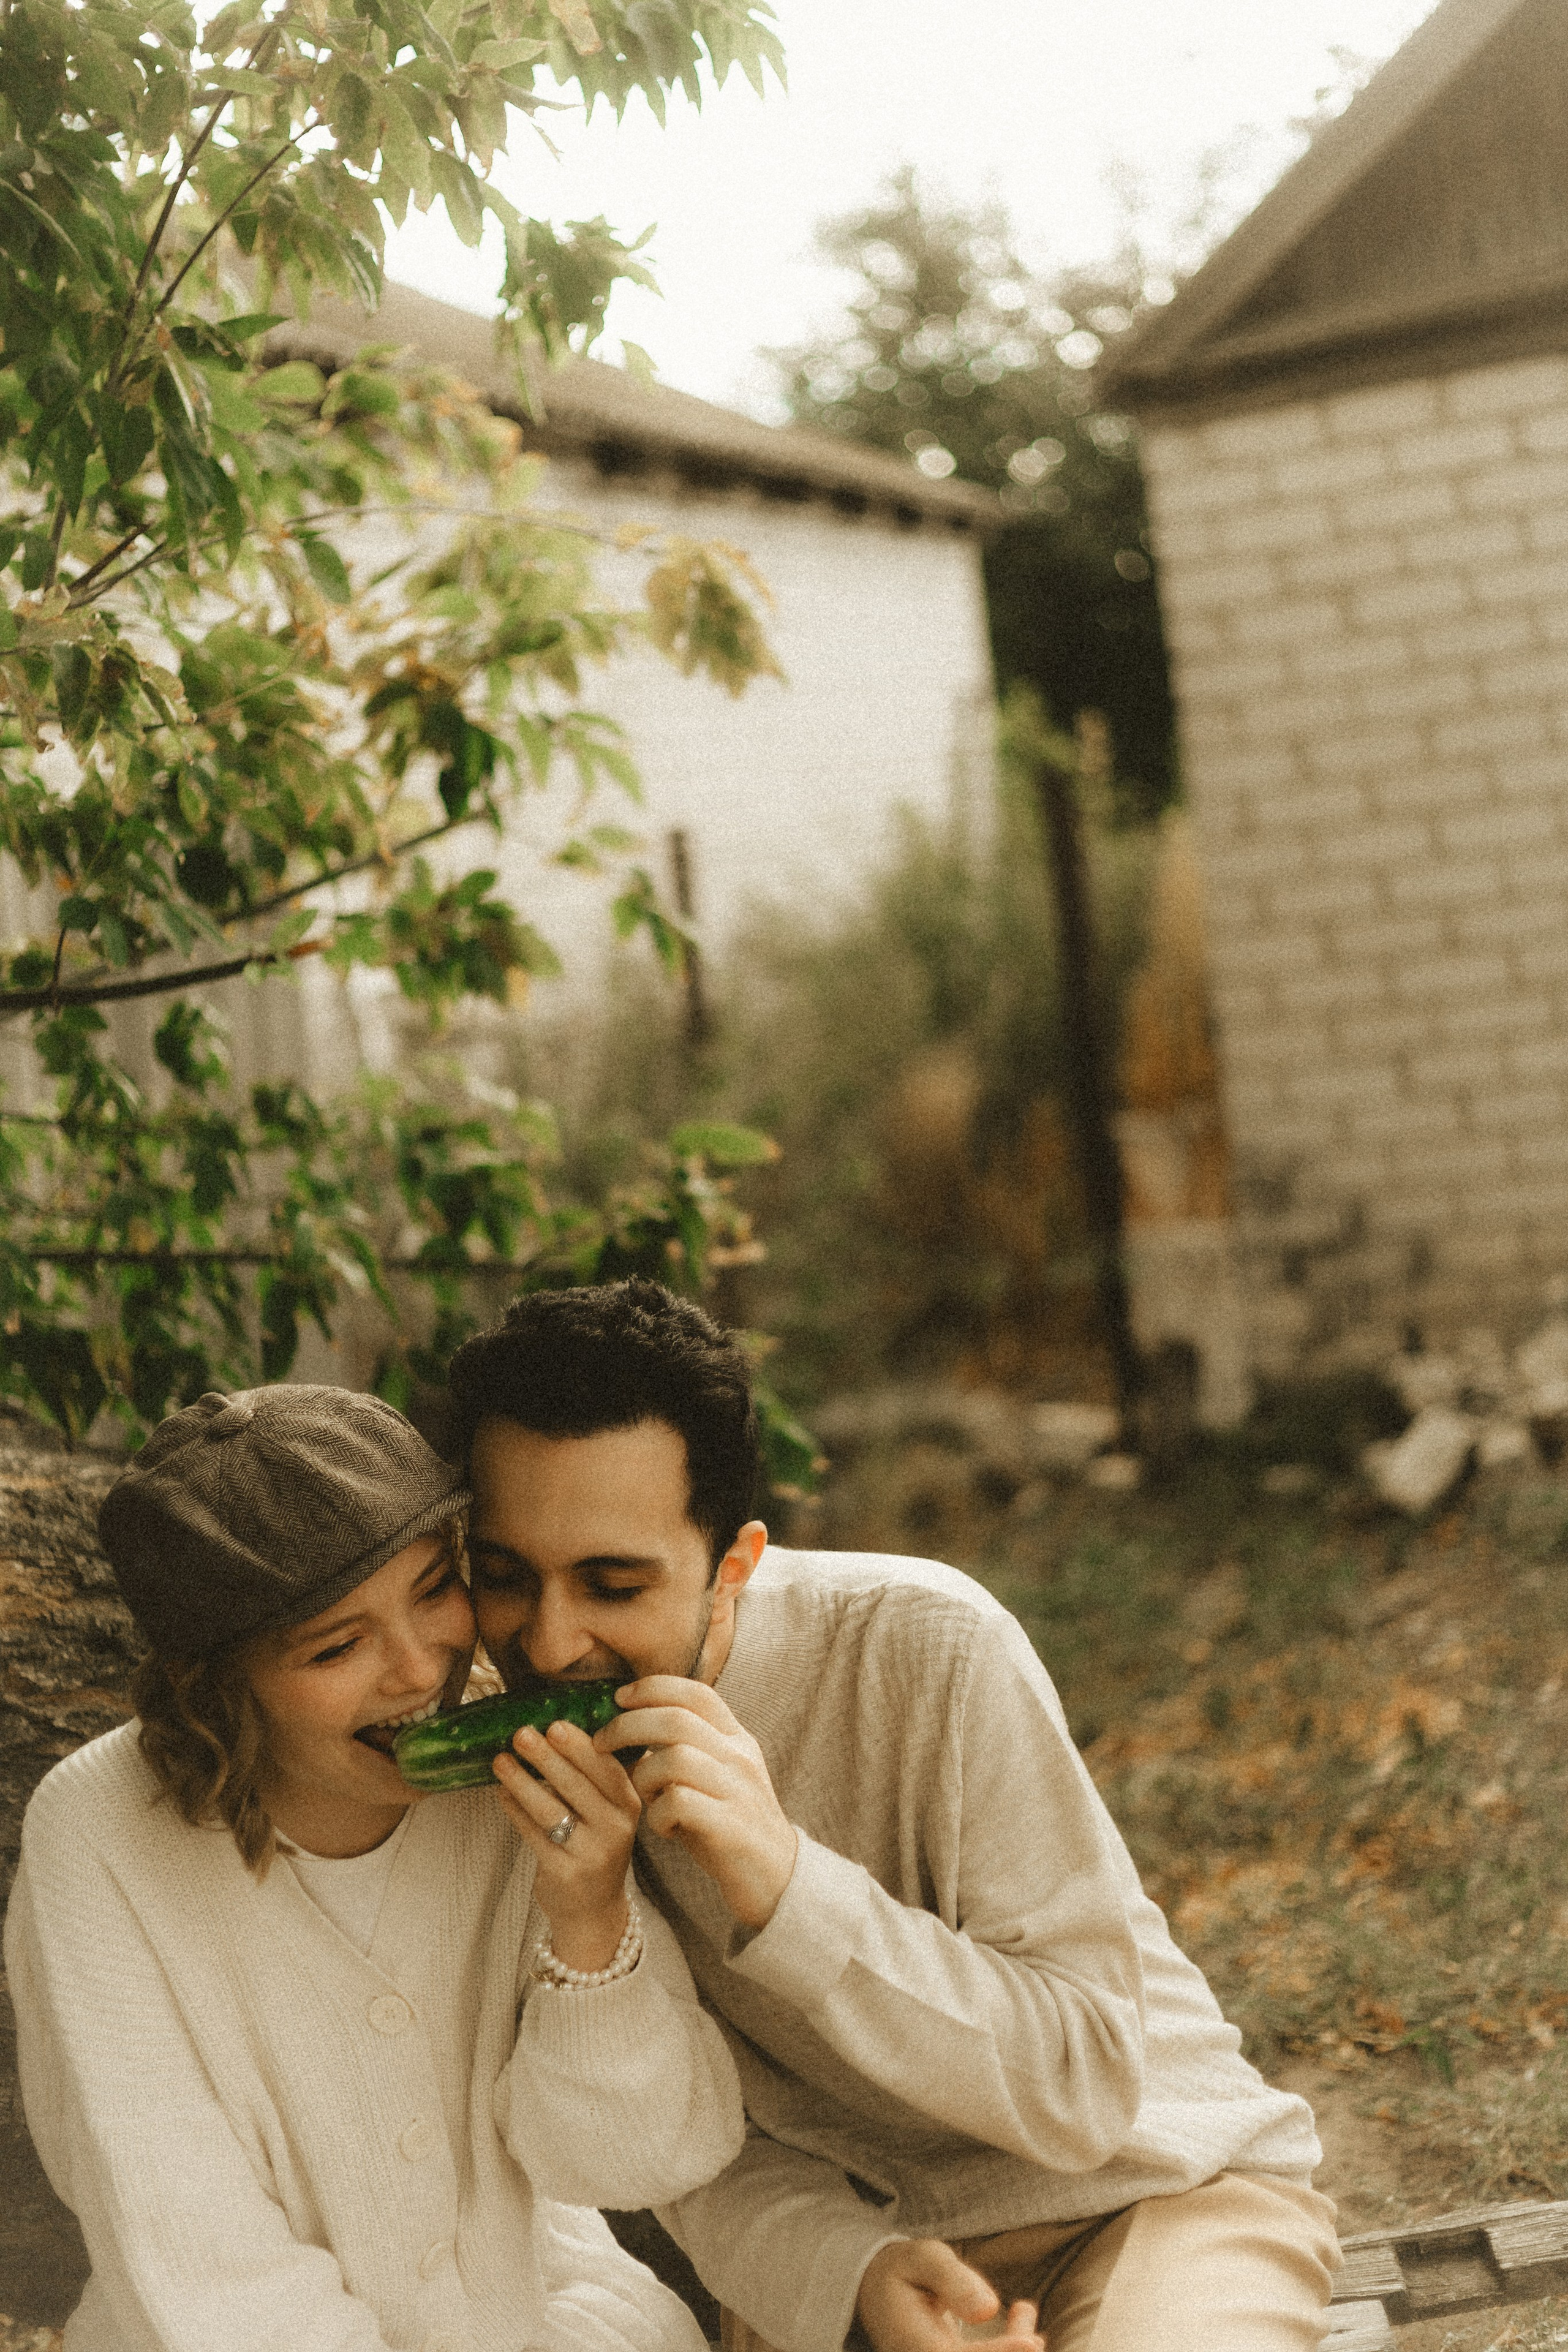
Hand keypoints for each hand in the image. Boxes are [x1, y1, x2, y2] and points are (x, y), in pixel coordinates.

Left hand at [492, 1719, 640, 1971]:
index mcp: (630, 1805)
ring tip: (500, 1760)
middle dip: (546, 1757)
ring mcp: (592, 1853)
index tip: (554, 1723)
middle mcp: (616, 1828)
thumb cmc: (595, 1846)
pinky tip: (502, 1793)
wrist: (594, 1910)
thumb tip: (549, 1732)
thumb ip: (590, 1779)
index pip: (605, 1768)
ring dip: (522, 1781)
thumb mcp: (607, 1812)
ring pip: (550, 1809)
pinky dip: (515, 1811)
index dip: (579, 1746)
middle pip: (577, 1785)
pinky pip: (534, 1835)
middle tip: (522, 1733)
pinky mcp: (564, 1873)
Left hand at [598, 1676, 798, 1930]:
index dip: (654, 1688)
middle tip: (600, 1742)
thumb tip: (630, 1727)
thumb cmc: (730, 1822)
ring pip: (675, 1757)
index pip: (697, 1693)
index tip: (620, 1696)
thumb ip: (684, 1750)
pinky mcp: (730, 1825)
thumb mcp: (715, 1776)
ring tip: (645, 1796)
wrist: (776, 1875)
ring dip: (644, 1775)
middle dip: (628, 1725)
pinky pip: (680, 1803)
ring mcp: (738, 1790)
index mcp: (737, 1738)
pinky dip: (659, 1814)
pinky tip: (663, 1827)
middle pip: (676, 1719)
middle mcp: (740, 1757)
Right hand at [856, 2242, 1042, 2351]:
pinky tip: (1021, 2312)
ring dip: (1014, 2346)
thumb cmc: (905, 2268)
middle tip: (1030, 2322)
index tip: (1032, 2344)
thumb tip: (989, 2310)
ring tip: (1023, 2308)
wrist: (879, 2291)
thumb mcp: (923, 2259)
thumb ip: (953, 2280)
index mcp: (911, 2344)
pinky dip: (1009, 2344)